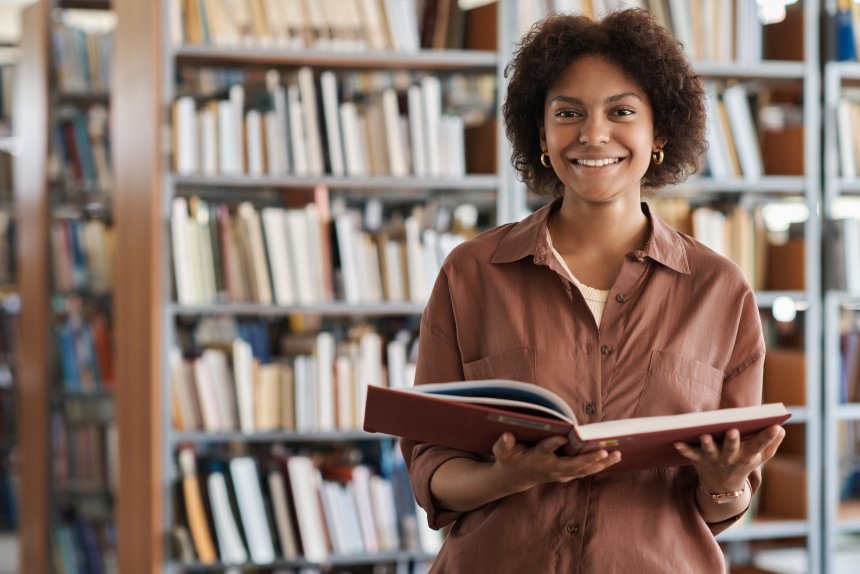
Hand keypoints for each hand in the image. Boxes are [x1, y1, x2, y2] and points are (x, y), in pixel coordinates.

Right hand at [491, 432, 621, 493]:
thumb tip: (506, 435)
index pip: (545, 450)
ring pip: (584, 470)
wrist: (515, 478)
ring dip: (601, 463)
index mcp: (536, 459)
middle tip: (603, 451)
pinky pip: (586, 471)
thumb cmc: (509, 459)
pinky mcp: (567, 475)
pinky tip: (613, 458)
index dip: (553, 444)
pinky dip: (600, 465)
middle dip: (589, 459)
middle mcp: (551, 468)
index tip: (562, 436)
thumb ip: (503, 444)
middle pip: (572, 464)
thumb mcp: (501, 451)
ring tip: (618, 454)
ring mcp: (560, 473)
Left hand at [673, 425, 784, 492]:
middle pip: (732, 449)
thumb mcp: (761, 457)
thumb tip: (781, 428)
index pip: (760, 445)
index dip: (768, 436)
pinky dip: (684, 449)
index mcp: (747, 455)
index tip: (775, 426)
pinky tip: (676, 442)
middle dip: (732, 441)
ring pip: (710, 451)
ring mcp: (713, 459)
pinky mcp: (698, 459)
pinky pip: (690, 454)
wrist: (723, 486)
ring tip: (705, 435)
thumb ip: (771, 443)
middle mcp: (730, 458)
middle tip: (733, 431)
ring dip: (707, 444)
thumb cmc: (744, 462)